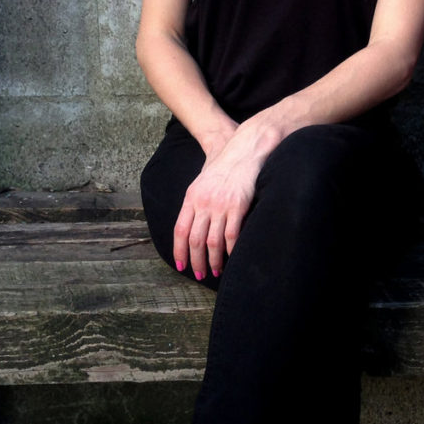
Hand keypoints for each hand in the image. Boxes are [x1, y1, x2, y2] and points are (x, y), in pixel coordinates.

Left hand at [172, 109, 286, 279]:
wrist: (244, 149)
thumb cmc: (225, 165)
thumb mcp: (203, 182)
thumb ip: (197, 202)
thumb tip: (194, 225)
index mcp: (192, 197)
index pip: (180, 230)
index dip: (179, 250)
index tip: (181, 265)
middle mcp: (203, 203)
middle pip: (195, 240)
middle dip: (196, 261)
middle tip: (199, 274)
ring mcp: (220, 205)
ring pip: (212, 241)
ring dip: (213, 260)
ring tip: (216, 271)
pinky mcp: (238, 205)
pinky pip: (232, 234)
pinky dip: (231, 249)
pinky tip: (232, 257)